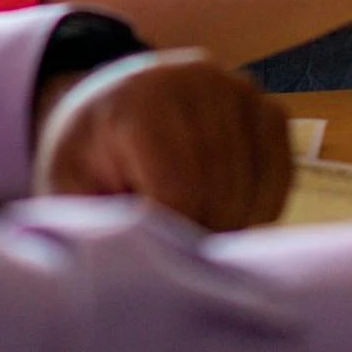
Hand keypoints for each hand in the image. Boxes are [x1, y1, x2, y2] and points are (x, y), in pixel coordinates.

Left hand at [32, 49, 291, 230]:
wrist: (114, 100)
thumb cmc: (90, 153)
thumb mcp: (71, 186)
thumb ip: (100, 224)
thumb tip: (142, 270)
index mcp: (142, 102)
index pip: (181, 192)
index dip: (174, 235)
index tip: (157, 253)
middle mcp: (198, 82)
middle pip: (221, 191)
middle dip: (202, 232)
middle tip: (177, 247)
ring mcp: (240, 90)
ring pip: (254, 187)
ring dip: (231, 221)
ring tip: (195, 224)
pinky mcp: (267, 106)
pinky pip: (280, 175)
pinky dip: (259, 205)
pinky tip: (226, 207)